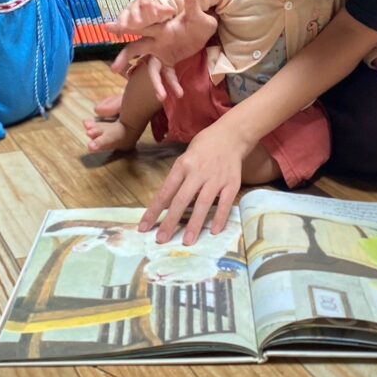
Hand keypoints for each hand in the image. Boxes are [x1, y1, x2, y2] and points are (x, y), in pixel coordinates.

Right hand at [109, 0, 215, 99]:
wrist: (205, 31)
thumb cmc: (199, 19)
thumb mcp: (197, 13)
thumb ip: (192, 0)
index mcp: (160, 28)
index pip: (139, 27)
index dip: (124, 27)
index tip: (106, 27)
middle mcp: (156, 41)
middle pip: (136, 50)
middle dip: (125, 58)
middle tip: (114, 68)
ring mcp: (162, 53)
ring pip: (151, 69)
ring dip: (155, 83)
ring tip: (160, 96)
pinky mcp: (170, 62)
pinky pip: (168, 75)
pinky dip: (172, 84)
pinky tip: (179, 94)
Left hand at [139, 122, 242, 245]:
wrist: (232, 134)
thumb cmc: (204, 146)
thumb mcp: (185, 157)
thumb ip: (178, 179)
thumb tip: (167, 204)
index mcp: (183, 165)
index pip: (165, 191)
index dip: (154, 211)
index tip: (144, 227)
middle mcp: (198, 172)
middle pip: (181, 200)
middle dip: (170, 222)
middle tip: (161, 240)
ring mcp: (216, 178)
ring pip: (203, 204)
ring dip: (194, 224)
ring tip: (187, 242)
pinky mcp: (232, 183)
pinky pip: (225, 203)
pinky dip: (220, 218)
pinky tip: (214, 231)